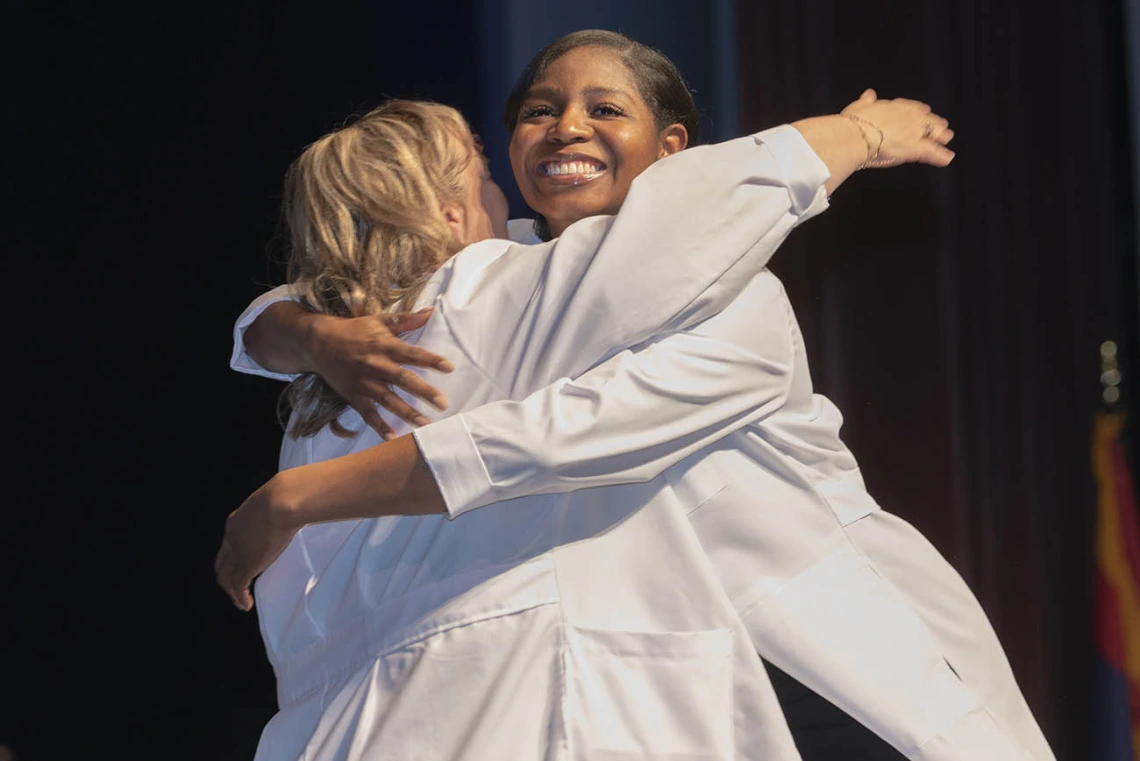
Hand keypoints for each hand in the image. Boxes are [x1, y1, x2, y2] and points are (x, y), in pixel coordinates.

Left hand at [214, 475, 299, 611]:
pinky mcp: (247, 564)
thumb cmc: (284, 496)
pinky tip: (246, 605)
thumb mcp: (271, 505)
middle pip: (222, 564)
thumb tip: (290, 512)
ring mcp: (238, 552)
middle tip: (236, 589)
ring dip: (232, 593)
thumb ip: (273, 513)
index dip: (232, 558)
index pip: (228, 546)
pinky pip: (239, 586)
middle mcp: (231, 539)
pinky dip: (240, 598)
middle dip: (227, 578)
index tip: (240, 566)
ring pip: (227, 578)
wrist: (282, 501)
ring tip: (241, 603)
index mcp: (236, 523)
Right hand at [304, 309, 453, 439]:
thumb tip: (431, 312)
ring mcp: (363, 383)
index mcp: (384, 346)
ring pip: (388, 400)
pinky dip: (379, 426)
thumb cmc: (353, 331)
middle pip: (402, 380)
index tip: (449, 368)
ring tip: (426, 424)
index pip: (411, 354)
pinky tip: (393, 437)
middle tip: (443, 404)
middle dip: (424, 392)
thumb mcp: (378, 321)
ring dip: (407, 413)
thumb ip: (406, 320)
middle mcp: (375, 365)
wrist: (318, 342)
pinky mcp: (353, 396)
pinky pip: (367, 414)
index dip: (430, 360)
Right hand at [841, 89, 955, 167]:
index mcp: (894, 107)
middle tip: (942, 125)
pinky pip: (932, 152)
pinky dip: (941, 156)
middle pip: (926, 119)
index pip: (911, 107)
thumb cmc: (854, 124)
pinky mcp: (915, 148)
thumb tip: (869, 94)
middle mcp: (908, 117)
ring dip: (941, 135)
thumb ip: (866, 101)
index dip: (918, 111)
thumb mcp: (858, 107)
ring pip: (933, 133)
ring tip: (947, 138)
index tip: (924, 112)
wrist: (856, 136)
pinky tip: (947, 158)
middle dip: (934, 122)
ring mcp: (914, 132)